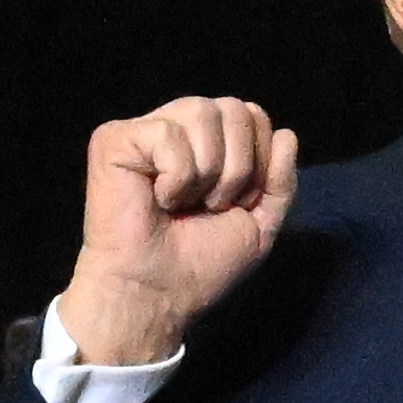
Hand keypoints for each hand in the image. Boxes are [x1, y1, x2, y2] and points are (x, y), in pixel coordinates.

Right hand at [61, 95, 301, 366]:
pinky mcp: (115, 138)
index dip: (258, 161)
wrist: (158, 294)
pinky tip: (157, 199)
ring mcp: (146, 130)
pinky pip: (167, 134)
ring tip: (183, 204)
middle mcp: (180, 128)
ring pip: (203, 112)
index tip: (235, 205)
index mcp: (210, 143)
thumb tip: (286, 134)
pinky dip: (175, 177)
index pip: (253, 115)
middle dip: (238, 168)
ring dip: (208, 173)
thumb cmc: (201, 265)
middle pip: (234, 108)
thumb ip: (281, 181)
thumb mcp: (259, 225)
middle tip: (210, 207)